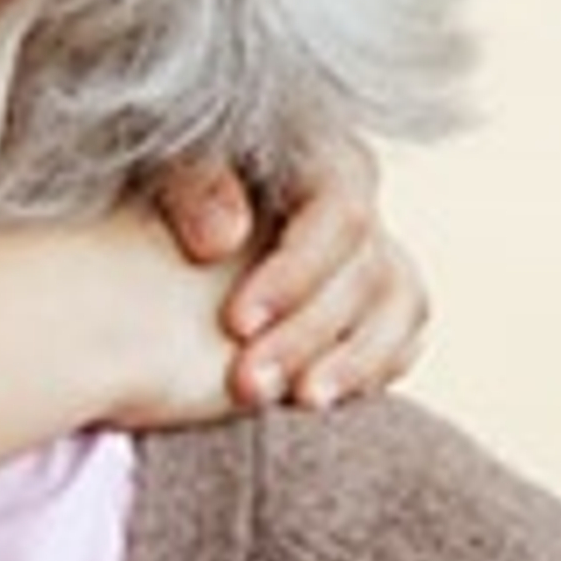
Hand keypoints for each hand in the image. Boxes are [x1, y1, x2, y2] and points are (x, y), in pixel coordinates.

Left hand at [147, 139, 428, 408]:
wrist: (160, 221)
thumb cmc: (163, 180)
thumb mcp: (163, 161)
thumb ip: (193, 186)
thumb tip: (224, 238)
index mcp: (323, 157)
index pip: (339, 215)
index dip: (296, 273)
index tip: (238, 323)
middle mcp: (357, 204)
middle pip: (364, 273)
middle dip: (307, 335)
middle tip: (248, 384)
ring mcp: (371, 254)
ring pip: (395, 308)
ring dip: (351, 363)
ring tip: (300, 403)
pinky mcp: (374, 301)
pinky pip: (400, 337)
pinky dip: (370, 370)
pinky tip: (321, 400)